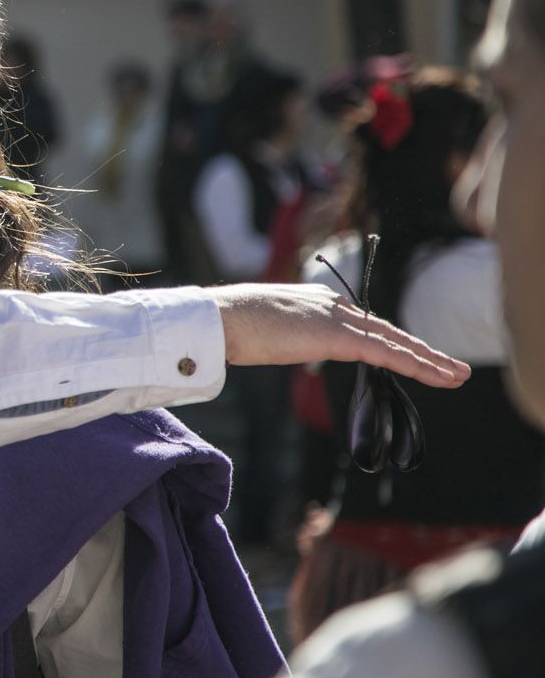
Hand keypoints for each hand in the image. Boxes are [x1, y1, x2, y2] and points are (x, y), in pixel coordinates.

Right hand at [211, 283, 469, 387]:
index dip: (390, 342)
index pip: (364, 325)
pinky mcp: (340, 336)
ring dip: (430, 360)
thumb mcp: (267, 330)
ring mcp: (338, 318)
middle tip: (452, 367)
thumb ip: (286, 335)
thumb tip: (283, 345)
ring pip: (395, 341)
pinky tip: (438, 376)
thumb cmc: (231, 326)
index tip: (411, 358)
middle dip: (422, 350)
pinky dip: (416, 365)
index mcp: (318, 302)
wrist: (221, 318)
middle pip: (387, 330)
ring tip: (457, 375)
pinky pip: (388, 353)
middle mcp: (334, 305)